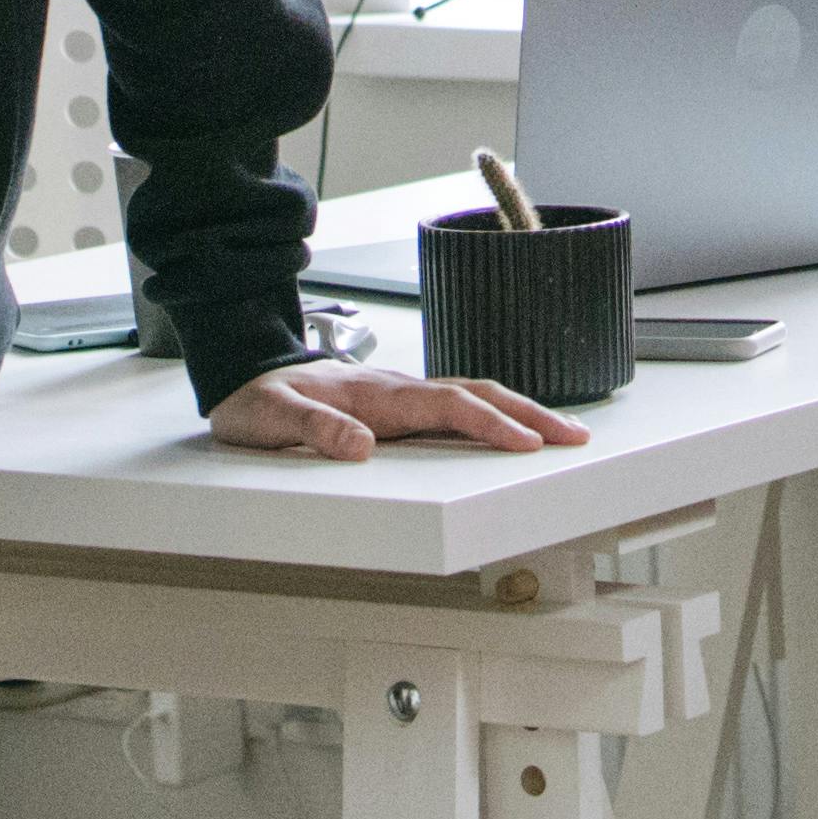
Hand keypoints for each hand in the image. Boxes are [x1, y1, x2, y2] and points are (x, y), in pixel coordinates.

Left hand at [208, 362, 590, 460]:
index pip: (448, 406)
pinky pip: (455, 407)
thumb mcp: (271, 419)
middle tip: (572, 438)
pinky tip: (507, 430)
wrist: (245, 373)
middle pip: (477, 394)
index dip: (491, 425)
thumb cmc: (258, 399)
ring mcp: (400, 395)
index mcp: (376, 394)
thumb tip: (360, 445)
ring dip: (518, 412)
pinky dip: (492, 415)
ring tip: (557, 434)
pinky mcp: (397, 405)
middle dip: (529, 414)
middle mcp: (397, 390)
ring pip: (472, 397)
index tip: (527, 443)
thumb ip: (313, 429)